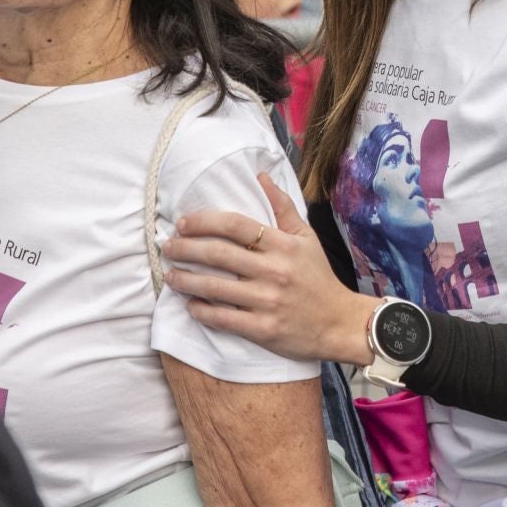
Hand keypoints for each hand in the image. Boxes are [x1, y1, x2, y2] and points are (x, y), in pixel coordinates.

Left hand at [163, 172, 376, 364]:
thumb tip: (260, 176)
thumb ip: (282, 207)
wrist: (339, 323)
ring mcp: (267, 301)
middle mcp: (273, 271)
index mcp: (283, 245)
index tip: (183, 223)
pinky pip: (222, 318)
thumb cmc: (319, 278)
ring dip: (186, 280)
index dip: (204, 222)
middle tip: (167, 246)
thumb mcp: (306, 238)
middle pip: (218, 254)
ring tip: (170, 275)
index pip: (235, 225)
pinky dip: (201, 310)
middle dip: (185, 248)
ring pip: (214, 287)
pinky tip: (190, 304)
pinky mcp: (263, 329)